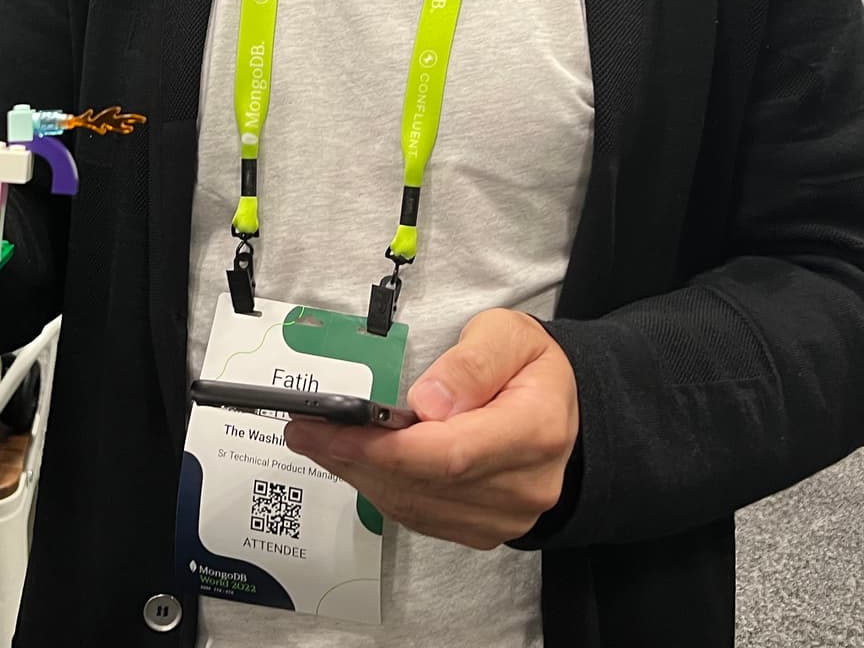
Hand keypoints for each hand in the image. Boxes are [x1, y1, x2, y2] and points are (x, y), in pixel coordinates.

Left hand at [283, 309, 578, 549]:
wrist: (559, 410)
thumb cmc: (530, 367)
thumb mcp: (510, 335)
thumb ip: (471, 363)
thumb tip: (426, 402)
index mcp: (536, 431)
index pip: (450, 454)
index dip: (384, 447)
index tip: (333, 426)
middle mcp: (523, 485)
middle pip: (423, 483)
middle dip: (353, 455)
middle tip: (304, 428)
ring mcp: (503, 516)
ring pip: (414, 505)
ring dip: (357, 473)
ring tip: (315, 440)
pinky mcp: (482, 529)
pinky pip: (419, 515)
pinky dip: (378, 487)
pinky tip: (350, 460)